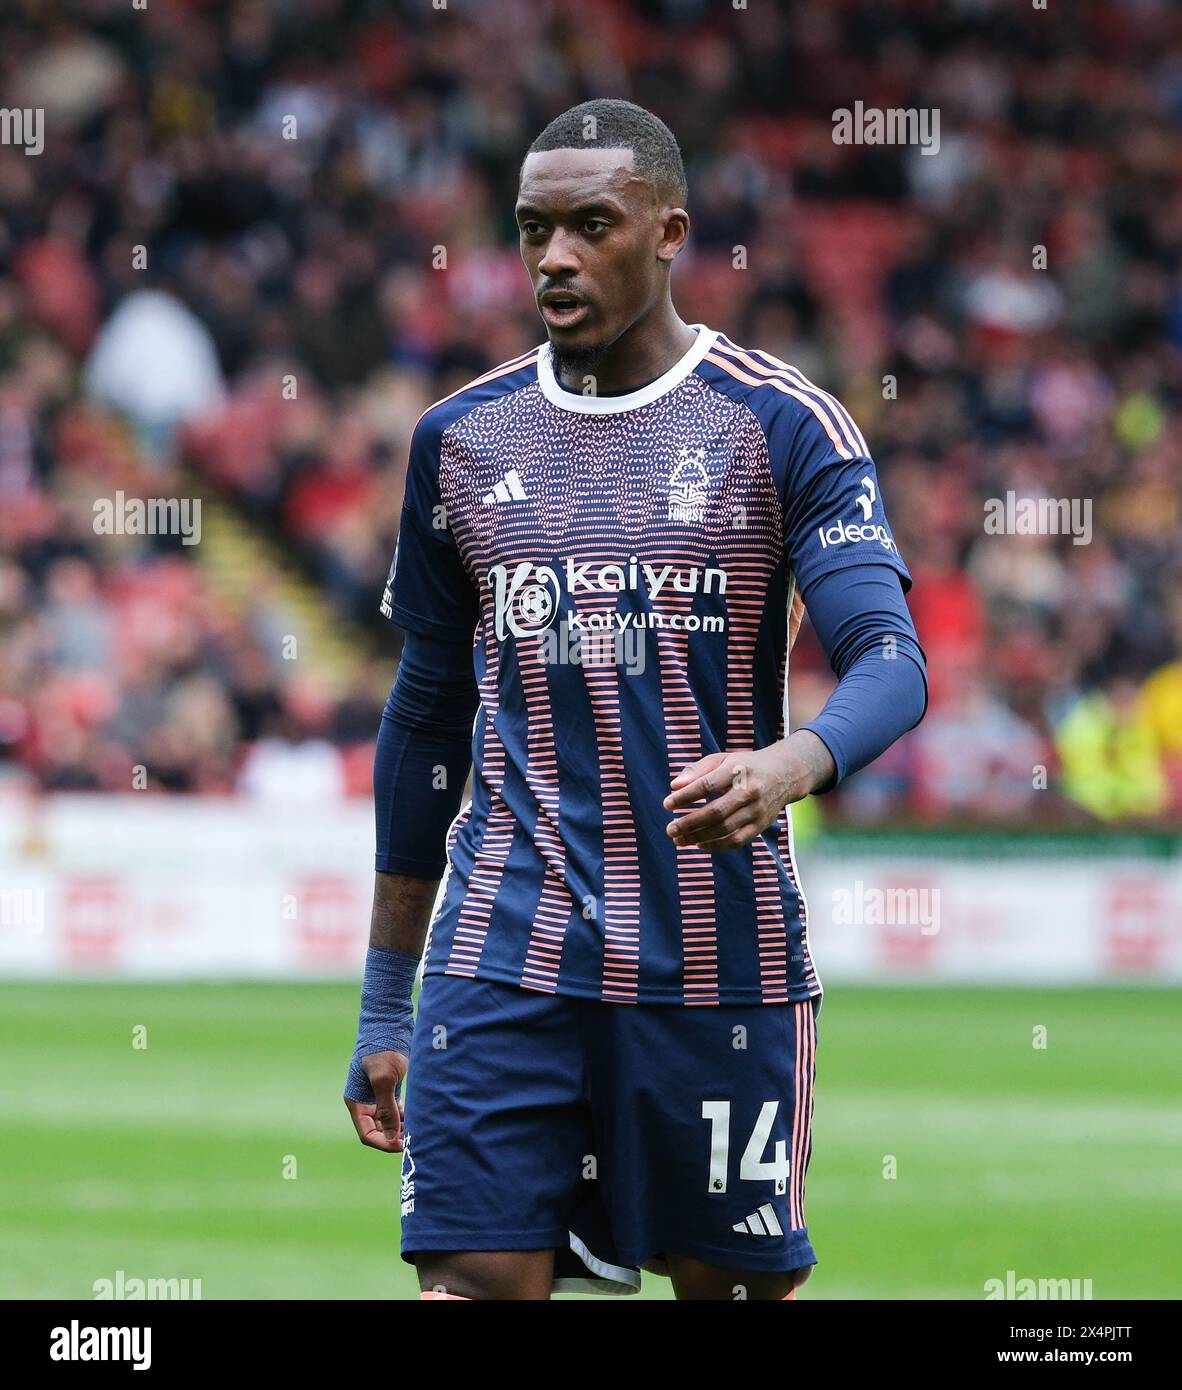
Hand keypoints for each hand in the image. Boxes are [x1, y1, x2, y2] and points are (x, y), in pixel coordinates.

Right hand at [344, 1050, 408, 1152]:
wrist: (390, 1024)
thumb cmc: (383, 1049)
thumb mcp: (384, 1079)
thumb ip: (386, 1109)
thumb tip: (392, 1139)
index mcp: (356, 1102)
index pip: (367, 1134)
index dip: (384, 1143)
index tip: (403, 1145)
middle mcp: (365, 1101)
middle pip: (378, 1131)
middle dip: (394, 1137)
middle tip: (414, 1139)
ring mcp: (377, 1095)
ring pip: (388, 1122)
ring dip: (401, 1128)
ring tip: (418, 1130)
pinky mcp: (389, 1088)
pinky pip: (396, 1110)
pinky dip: (405, 1117)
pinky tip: (417, 1117)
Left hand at [662, 732, 834, 851]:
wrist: (785, 774)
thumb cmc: (745, 766)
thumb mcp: (722, 759)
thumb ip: (697, 770)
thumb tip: (674, 786)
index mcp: (738, 770)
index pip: (707, 785)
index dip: (685, 797)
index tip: (667, 804)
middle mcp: (750, 791)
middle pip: (716, 812)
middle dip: (690, 823)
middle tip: (670, 829)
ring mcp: (757, 811)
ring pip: (725, 830)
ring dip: (699, 838)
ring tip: (678, 840)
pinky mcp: (761, 825)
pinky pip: (736, 841)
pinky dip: (716, 846)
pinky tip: (698, 844)